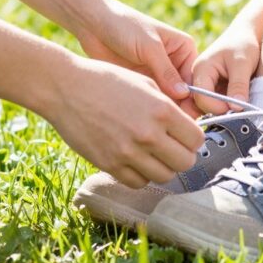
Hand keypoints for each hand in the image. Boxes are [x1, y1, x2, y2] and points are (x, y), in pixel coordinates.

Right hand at [46, 55, 204, 188]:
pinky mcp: (109, 164)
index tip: (186, 136)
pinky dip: (141, 175)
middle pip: (185, 162)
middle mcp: (148, 134)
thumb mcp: (145, 83)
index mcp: (162, 110)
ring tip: (154, 154)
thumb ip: (169, 106)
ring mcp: (128, 152)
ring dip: (163, 167)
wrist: (66, 88)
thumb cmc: (107, 80)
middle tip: (173, 148)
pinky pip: (138, 182)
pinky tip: (136, 160)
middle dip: (183, 156)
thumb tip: (188, 125)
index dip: (194, 139)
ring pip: (164, 176)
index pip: (196, 140)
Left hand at [74, 0, 199, 116]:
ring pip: (168, 99)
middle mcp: (174, 62)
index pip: (194, 78)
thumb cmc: (123, 25)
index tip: (188, 115)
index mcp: (183, 49)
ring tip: (157, 123)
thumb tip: (184, 94)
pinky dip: (150, 109)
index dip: (193, 97)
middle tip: (172, 123)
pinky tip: (145, 118)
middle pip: (183, 92)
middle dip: (179, 107)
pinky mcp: (142, 82)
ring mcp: (157, 74)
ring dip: (164, 110)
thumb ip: (166, 71)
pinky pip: (151, 99)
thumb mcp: (148, 46)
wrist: (93, 24)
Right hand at [189, 20, 261, 113]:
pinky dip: (226, 106)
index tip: (237, 109)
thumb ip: (239, 85)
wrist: (247, 35)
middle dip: (220, 110)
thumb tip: (236, 109)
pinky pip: (215, 104)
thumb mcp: (243, 63)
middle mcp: (198, 78)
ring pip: (208, 107)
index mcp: (201, 69)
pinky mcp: (212, 89)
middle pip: (201, 105)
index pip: (201, 97)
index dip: (218, 107)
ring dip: (223, 110)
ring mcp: (204, 84)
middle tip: (240, 110)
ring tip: (239, 106)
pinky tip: (237, 104)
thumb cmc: (244, 44)